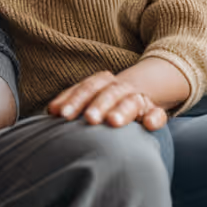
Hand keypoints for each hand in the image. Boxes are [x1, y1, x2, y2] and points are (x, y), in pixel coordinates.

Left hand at [48, 70, 167, 130]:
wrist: (138, 90)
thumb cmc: (105, 99)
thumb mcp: (90, 97)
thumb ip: (71, 102)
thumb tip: (49, 112)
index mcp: (101, 82)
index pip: (85, 88)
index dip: (72, 100)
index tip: (60, 114)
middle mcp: (118, 87)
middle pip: (107, 93)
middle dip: (97, 105)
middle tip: (89, 119)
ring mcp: (137, 98)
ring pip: (130, 101)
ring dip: (122, 110)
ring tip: (113, 122)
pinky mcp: (153, 111)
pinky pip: (157, 113)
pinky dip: (154, 117)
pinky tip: (149, 125)